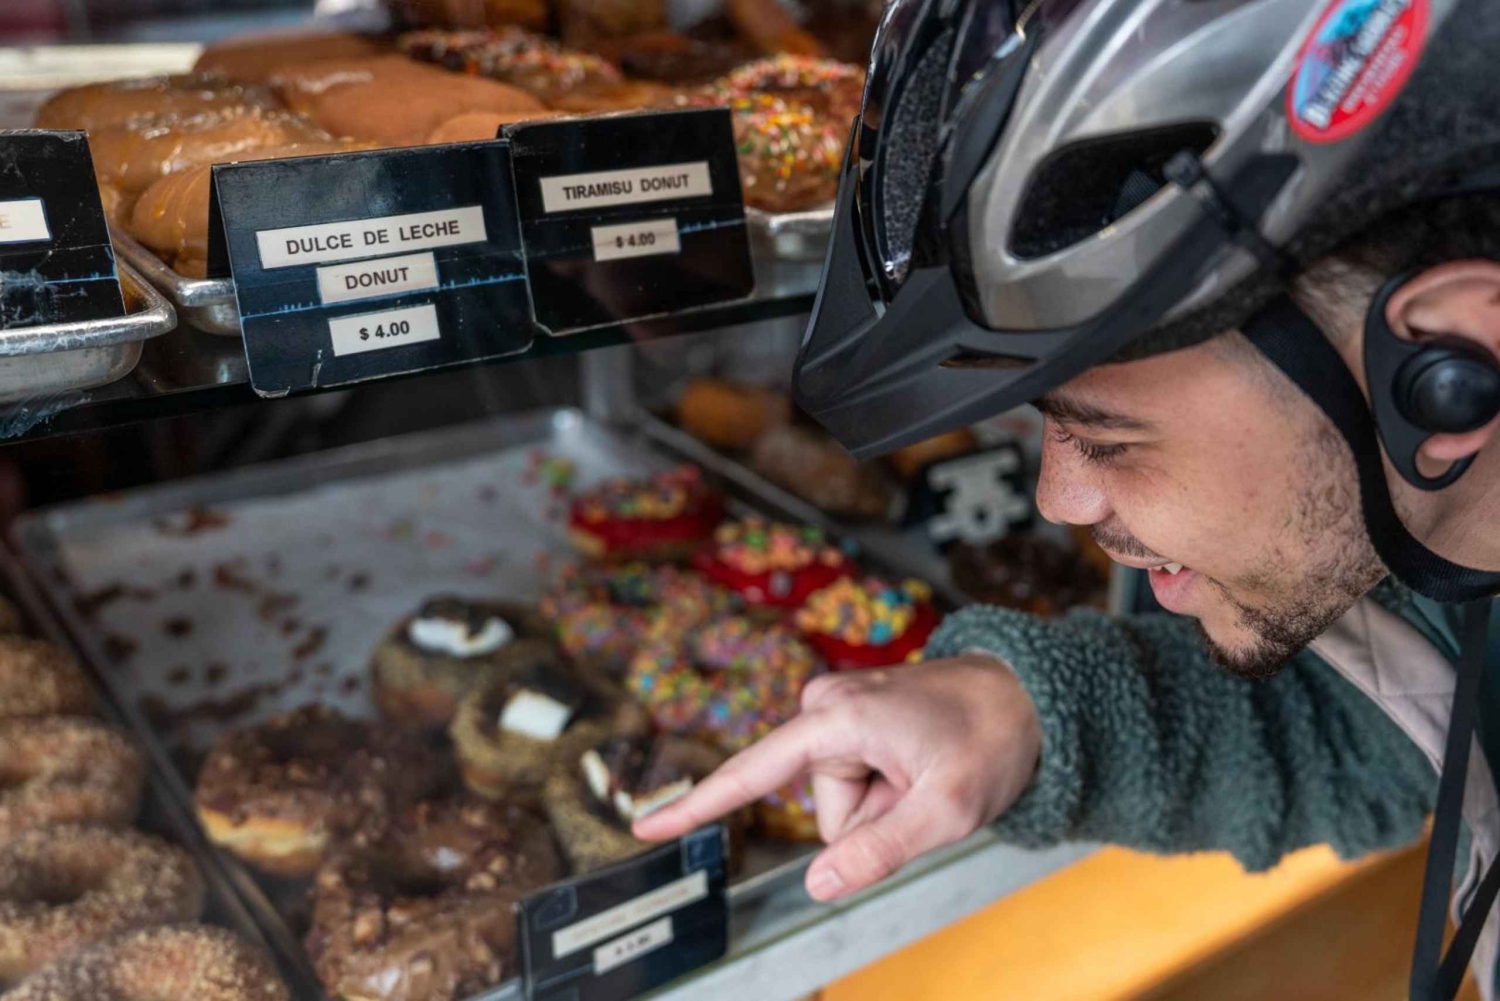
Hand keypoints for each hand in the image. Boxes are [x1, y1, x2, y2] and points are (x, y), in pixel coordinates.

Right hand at [633, 655, 1042, 901]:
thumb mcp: (945, 810)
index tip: (644, 826)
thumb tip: (816, 884)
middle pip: (822, 808)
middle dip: (871, 817)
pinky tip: (920, 764)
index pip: (752, 773)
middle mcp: (826, 706)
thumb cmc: (993, 737)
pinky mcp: (851, 719)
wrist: (1028, 694)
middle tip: (925, 788)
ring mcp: (839, 711)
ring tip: (928, 771)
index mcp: (838, 719)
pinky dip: (887, 789)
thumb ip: (877, 852)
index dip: (696, 806)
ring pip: (840, 801)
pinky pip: (854, 781)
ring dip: (884, 803)